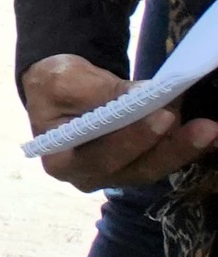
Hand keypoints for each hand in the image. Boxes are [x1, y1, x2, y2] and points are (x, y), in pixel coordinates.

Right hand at [23, 54, 217, 189]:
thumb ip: (102, 92)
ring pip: (153, 167)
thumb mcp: (65, 81)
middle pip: (133, 168)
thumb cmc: (54, 83)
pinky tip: (209, 137)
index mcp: (60, 160)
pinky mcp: (135, 165)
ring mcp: (114, 174)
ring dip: (183, 149)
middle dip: (169, 148)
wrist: (63, 86)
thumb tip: (147, 96)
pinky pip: (161, 160)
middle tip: (202, 128)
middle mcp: (88, 176)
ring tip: (209, 130)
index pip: (98, 156)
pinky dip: (185, 147)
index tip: (161, 117)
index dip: (131, 140)